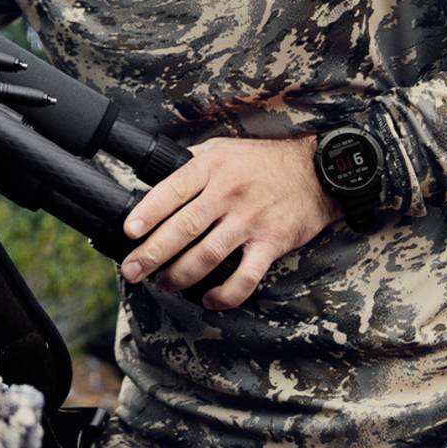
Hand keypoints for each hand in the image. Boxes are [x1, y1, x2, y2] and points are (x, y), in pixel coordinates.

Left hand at [120, 135, 340, 310]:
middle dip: (153, 253)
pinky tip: (209, 299)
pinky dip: (224, 294)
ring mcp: (250, 220)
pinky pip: (244, 277)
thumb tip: (159, 177)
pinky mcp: (271, 243)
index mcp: (212, 167)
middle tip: (132, 270)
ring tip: (163, 284)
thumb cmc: (264, 161)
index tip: (129, 231)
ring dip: (181, 275)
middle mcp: (228, 193)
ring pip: (208, 255)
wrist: (317, 171)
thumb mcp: (225, 147)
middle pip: (184, 227)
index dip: (148, 212)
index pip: (173, 190)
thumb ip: (194, 162)